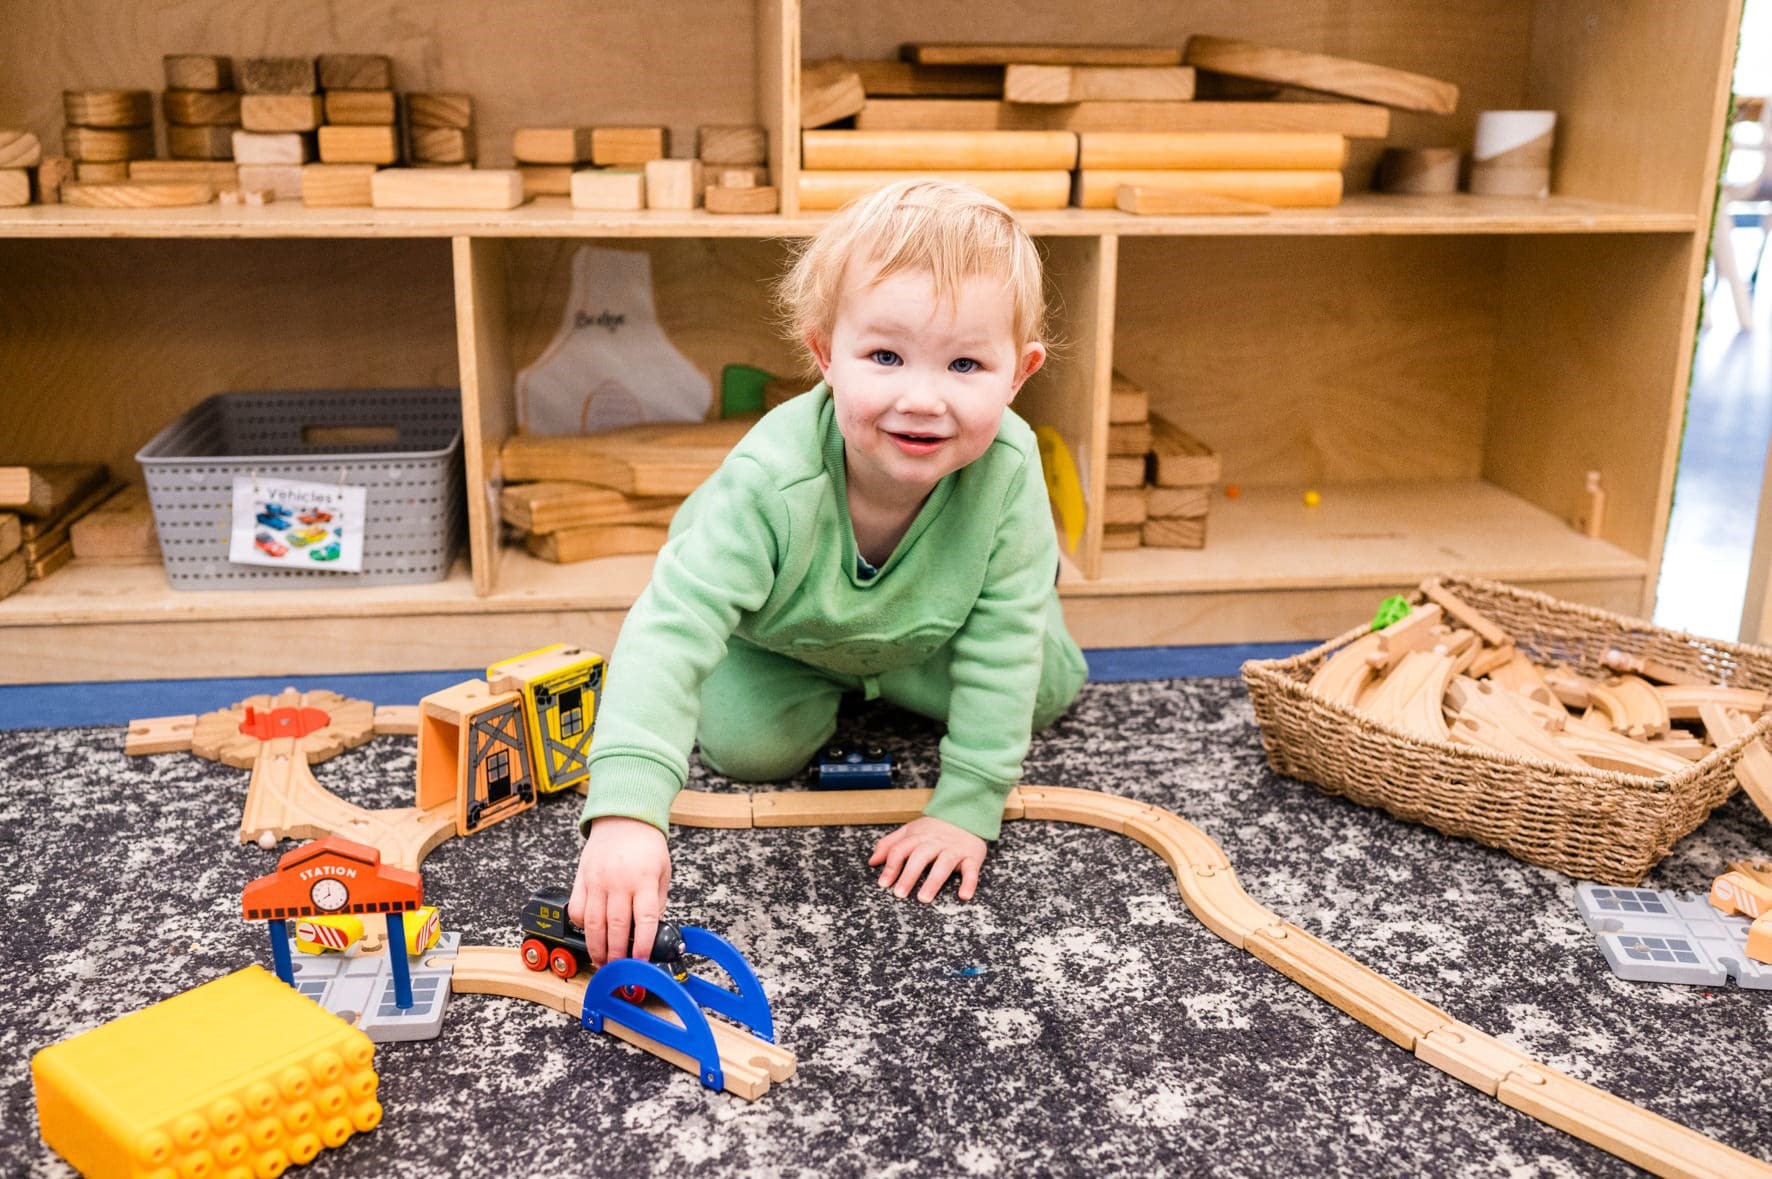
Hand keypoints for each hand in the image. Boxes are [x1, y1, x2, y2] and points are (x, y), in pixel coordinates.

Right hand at [569, 817, 670, 967]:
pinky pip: (578, 909)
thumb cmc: (645, 844)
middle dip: (617, 954)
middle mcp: (619, 882)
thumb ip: (658, 900)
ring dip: (597, 947)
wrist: (623, 818)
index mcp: (644, 880)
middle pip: (616, 926)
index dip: (642, 945)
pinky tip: (590, 933)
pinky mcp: (582, 879)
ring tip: (601, 961)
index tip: (641, 961)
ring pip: (594, 923)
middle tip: (618, 969)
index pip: (645, 920)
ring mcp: (598, 880)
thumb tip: (651, 929)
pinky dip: (582, 925)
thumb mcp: (663, 870)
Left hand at [868, 816, 986, 902]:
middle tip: (900, 894)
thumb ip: (890, 845)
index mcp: (918, 836)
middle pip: (920, 856)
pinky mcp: (972, 856)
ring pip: (944, 864)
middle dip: (909, 875)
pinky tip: (963, 896)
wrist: (966, 814)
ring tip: (924, 898)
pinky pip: (971, 870)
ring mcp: (954, 849)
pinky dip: (969, 883)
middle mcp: (935, 842)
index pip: (901, 849)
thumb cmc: (934, 829)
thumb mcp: (910, 831)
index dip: (891, 866)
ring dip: (934, 881)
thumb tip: (872, 861)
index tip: (883, 883)